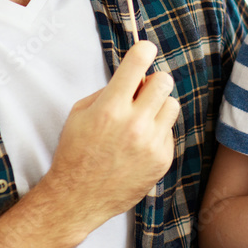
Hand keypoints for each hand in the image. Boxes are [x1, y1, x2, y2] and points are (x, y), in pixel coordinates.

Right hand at [43, 41, 178, 237]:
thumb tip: (136, 76)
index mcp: (110, 108)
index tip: (146, 49)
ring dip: (158, 106)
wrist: (78, 198)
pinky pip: (169, 131)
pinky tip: (139, 144)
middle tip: (142, 91)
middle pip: (164, 80)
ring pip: (172, 104)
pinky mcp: (162, 159)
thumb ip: (109, 91)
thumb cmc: (75, 151)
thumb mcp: (80, 113)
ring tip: (141, 119)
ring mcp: (151, 143)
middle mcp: (134, 124)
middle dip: (153, 81)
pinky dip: (157, 132)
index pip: (138, 64)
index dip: (144, 50)